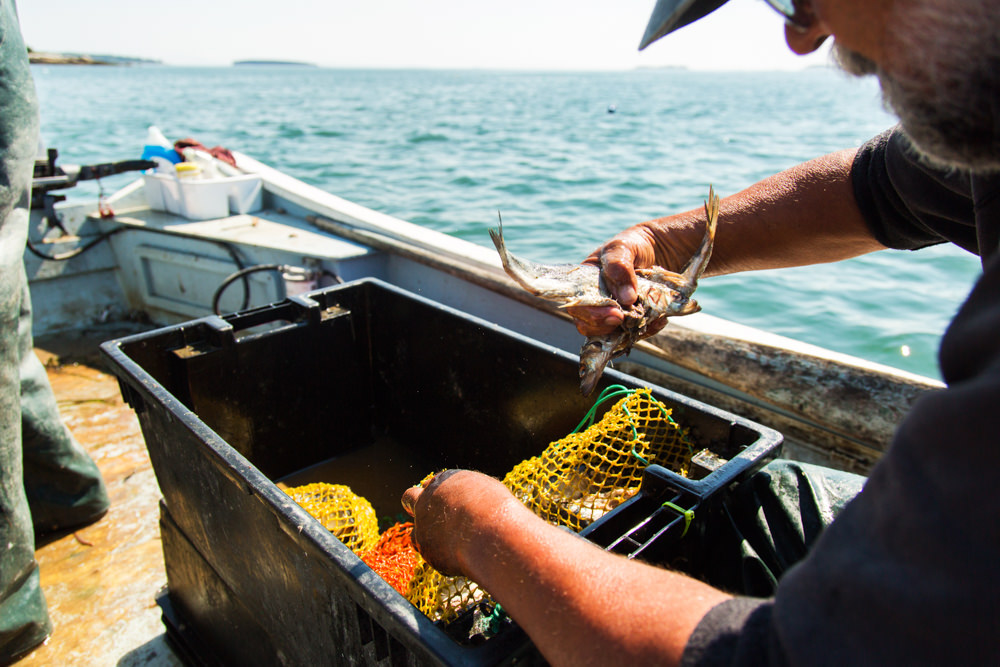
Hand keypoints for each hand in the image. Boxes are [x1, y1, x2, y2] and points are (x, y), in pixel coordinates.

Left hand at [401, 470, 519, 575]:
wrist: (490, 533)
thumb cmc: (496, 510)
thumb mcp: (487, 493)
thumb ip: (470, 497)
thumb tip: (471, 504)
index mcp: (445, 480)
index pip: (433, 485)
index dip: (439, 497)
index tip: (448, 507)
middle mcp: (427, 498)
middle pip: (409, 497)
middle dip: (414, 506)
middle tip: (429, 519)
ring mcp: (422, 523)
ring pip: (415, 532)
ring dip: (428, 539)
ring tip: (453, 548)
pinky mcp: (424, 546)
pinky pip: (429, 553)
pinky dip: (440, 557)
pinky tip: (459, 558)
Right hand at [566, 226, 665, 336]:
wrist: (659, 250)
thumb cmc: (632, 245)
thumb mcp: (622, 247)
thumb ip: (619, 266)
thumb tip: (626, 298)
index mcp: (585, 284)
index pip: (577, 306)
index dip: (591, 313)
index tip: (614, 312)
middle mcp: (595, 302)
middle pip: (588, 325)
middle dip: (606, 325)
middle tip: (623, 317)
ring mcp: (613, 313)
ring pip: (611, 334)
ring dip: (628, 330)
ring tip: (647, 316)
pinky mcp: (631, 321)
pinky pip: (634, 334)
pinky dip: (646, 329)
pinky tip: (658, 319)